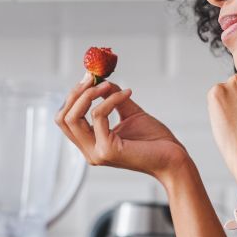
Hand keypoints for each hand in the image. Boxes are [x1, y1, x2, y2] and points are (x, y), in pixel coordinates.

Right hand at [55, 78, 189, 180]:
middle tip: (91, 78)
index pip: (66, 120)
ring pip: (73, 118)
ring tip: (106, 85)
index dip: (73, 97)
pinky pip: (98, 115)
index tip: (88, 78)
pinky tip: (127, 93)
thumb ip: (113, 98)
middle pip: (63, 118)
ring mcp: (96, 152)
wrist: (173, 159)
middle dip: (75, 94)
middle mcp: (90, 151)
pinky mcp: (107, 150)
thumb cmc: (154, 140)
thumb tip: (101, 80)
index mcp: (91, 145)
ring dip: (88, 94)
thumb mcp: (129, 113)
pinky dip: (110, 99)